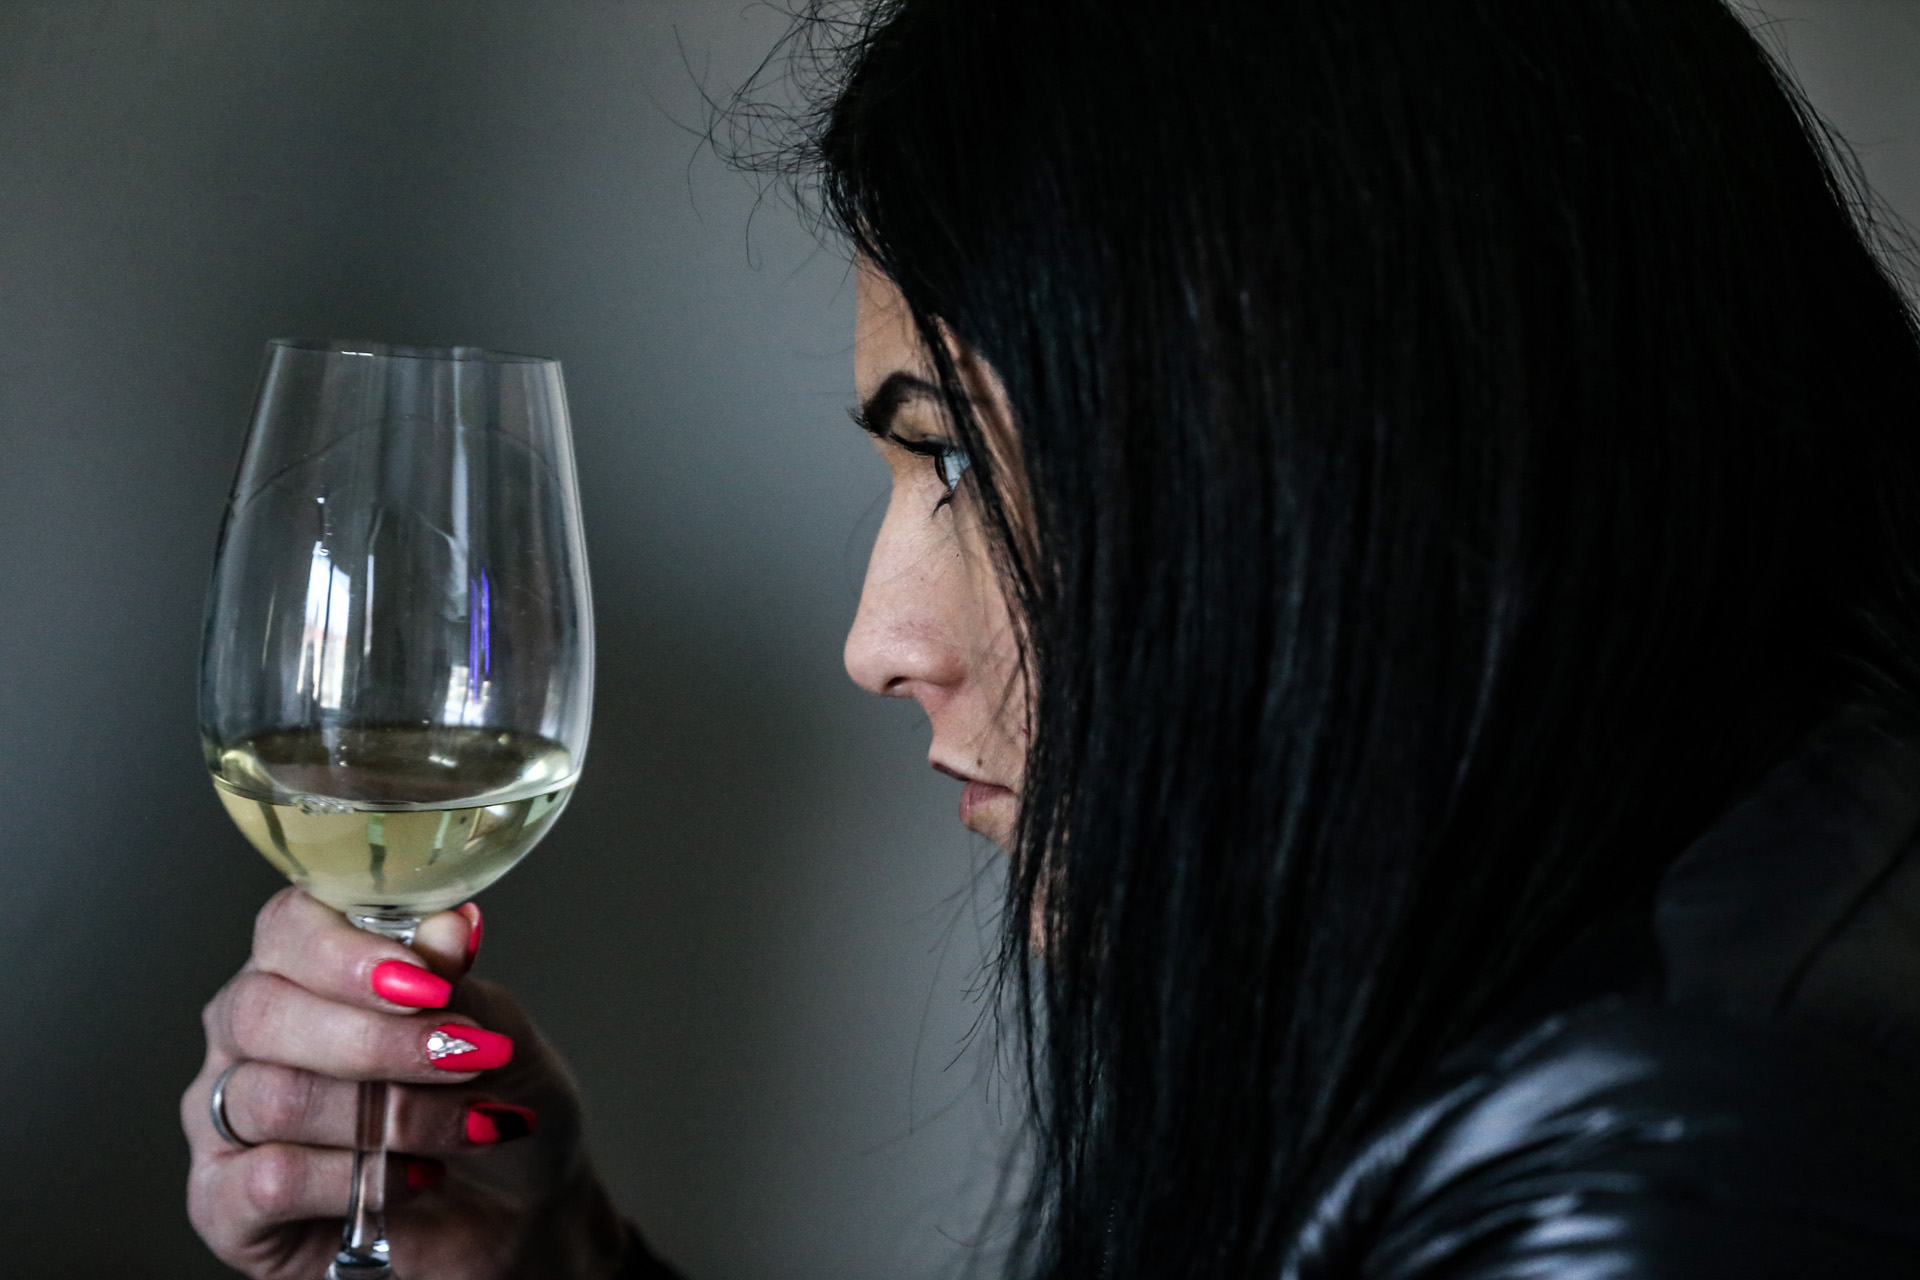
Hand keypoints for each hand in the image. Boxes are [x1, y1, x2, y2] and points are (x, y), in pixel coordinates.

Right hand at [182, 888, 628, 1278]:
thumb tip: (445, 925)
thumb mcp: (492, 1031)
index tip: (426, 982)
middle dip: (379, 1039)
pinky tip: (417, 1178)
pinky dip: (359, 1179)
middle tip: (464, 1055)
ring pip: (274, 1098)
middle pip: (262, 1011)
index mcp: (302, 972)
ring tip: (466, 1125)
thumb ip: (452, 981)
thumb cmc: (490, 1103)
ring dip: (392, 1114)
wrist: (517, 1210)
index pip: (286, 928)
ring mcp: (227, 1122)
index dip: (349, 952)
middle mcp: (248, 1040)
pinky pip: (271, 1180)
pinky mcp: (227, 1206)